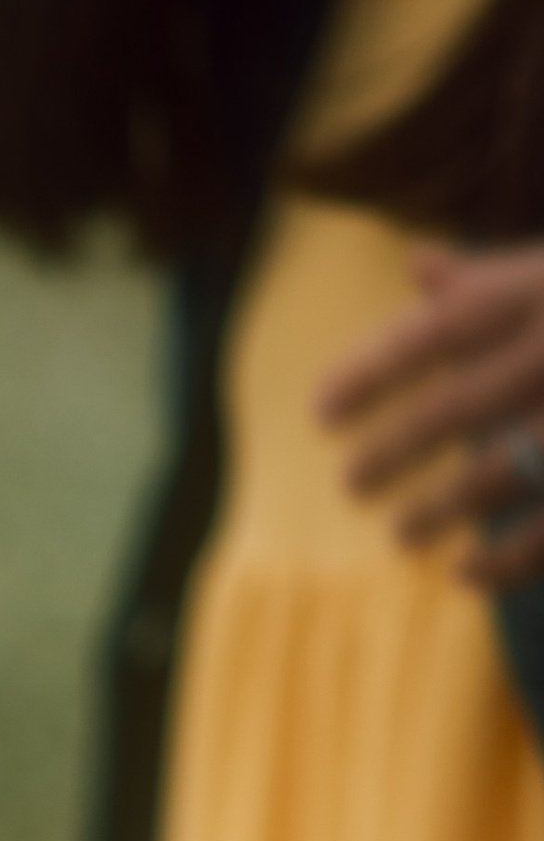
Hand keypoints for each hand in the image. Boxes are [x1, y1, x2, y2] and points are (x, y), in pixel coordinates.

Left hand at [317, 240, 543, 586]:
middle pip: (456, 407)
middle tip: (350, 486)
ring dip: (437, 511)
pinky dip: (501, 561)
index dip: (371, 372)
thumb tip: (419, 266)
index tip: (319, 413)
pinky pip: (543, 531)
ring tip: (400, 535)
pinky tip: (463, 574)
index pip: (439, 330)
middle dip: (391, 452)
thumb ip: (495, 279)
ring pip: (496, 474)